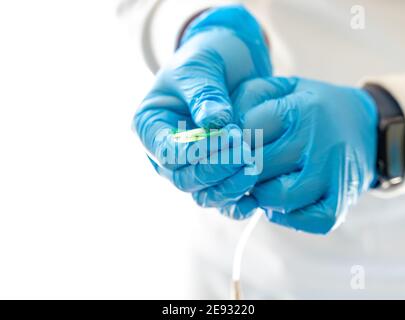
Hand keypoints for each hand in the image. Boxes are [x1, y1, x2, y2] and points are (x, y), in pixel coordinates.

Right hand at [134, 6, 269, 194]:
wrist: (227, 62)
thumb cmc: (204, 59)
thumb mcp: (198, 66)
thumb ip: (203, 93)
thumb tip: (215, 121)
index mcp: (151, 127)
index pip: (168, 152)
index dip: (197, 151)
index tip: (230, 136)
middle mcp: (167, 152)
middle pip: (185, 178)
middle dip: (216, 169)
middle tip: (247, 152)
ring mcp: (190, 165)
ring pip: (203, 193)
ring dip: (228, 186)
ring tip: (254, 167)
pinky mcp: (214, 171)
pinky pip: (220, 195)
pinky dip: (236, 201)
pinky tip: (253, 202)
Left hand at [194, 77, 378, 233]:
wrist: (367, 125)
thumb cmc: (313, 107)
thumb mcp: (283, 88)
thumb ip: (248, 97)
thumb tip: (216, 124)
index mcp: (300, 110)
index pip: (246, 133)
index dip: (229, 143)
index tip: (227, 145)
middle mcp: (318, 141)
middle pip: (257, 167)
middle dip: (240, 170)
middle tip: (239, 167)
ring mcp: (333, 173)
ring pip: (278, 196)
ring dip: (261, 194)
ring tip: (260, 183)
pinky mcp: (342, 198)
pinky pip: (309, 219)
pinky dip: (288, 216)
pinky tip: (280, 202)